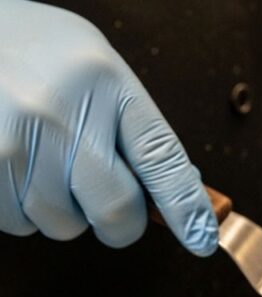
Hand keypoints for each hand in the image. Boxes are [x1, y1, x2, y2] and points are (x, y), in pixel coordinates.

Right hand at [0, 0, 217, 254]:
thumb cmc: (38, 54)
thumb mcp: (100, 72)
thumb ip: (136, 129)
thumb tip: (180, 189)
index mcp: (109, 85)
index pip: (161, 160)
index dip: (186, 207)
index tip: (202, 238)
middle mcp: (66, 112)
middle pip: (114, 209)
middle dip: (119, 221)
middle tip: (109, 202)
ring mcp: (19, 140)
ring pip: (64, 224)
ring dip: (64, 210)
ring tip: (47, 163)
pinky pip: (19, 223)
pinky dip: (23, 209)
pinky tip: (20, 169)